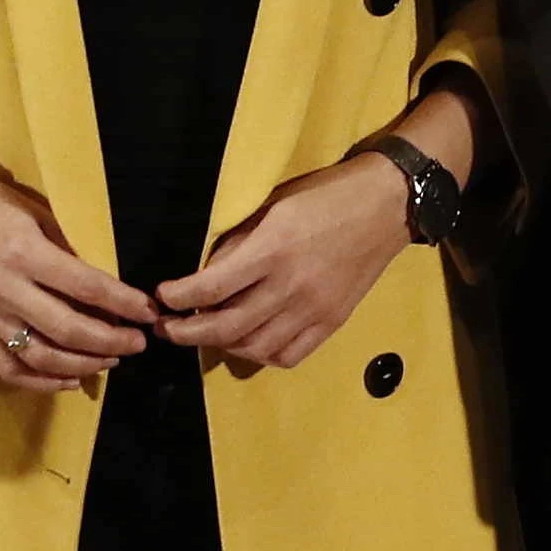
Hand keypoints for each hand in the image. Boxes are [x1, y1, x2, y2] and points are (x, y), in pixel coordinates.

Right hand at [0, 174, 154, 396]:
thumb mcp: (35, 214)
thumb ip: (67, 250)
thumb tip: (106, 286)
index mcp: (25, 254)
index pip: (84, 285)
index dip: (122, 302)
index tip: (149, 312)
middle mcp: (7, 291)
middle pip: (66, 328)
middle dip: (110, 340)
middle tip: (138, 343)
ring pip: (42, 357)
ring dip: (83, 365)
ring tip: (112, 360)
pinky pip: (11, 370)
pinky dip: (43, 383)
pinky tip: (72, 381)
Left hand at [158, 156, 405, 369]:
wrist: (388, 204)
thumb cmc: (327, 195)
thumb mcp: (274, 205)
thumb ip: (239, 241)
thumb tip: (205, 272)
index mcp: (274, 248)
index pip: (212, 287)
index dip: (179, 298)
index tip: (162, 297)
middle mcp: (292, 285)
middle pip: (227, 327)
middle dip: (186, 333)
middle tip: (167, 328)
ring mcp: (314, 309)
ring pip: (255, 348)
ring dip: (222, 345)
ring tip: (207, 333)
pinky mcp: (332, 322)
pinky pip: (288, 355)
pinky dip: (261, 354)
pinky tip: (250, 341)